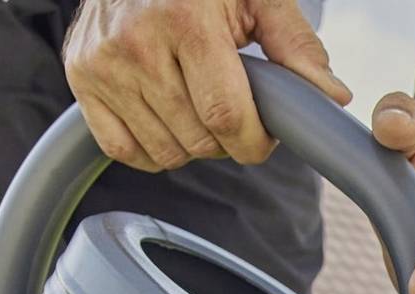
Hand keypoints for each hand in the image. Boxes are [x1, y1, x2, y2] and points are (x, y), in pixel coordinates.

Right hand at [64, 0, 346, 169]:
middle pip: (199, 141)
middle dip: (228, 140)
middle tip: (233, 108)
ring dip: (192, 143)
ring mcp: (101, 62)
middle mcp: (134, 42)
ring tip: (198, 102)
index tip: (265, 131)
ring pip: (165, 152)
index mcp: (184, 20)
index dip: (256, 141)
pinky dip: (152, 148)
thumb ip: (296, 46)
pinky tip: (168, 118)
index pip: (227, 119)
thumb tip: (333, 98)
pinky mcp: (80, 76)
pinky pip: (123, 149)